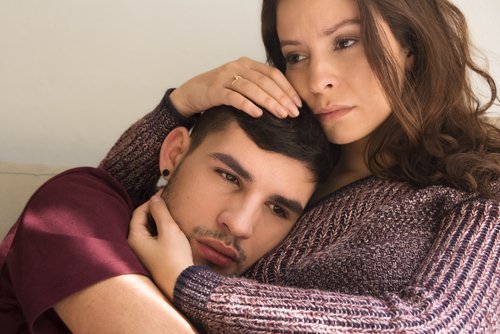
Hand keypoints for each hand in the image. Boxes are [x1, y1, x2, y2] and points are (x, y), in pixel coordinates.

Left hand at [128, 190, 193, 299]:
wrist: (183, 284)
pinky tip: (172, 228)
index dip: (151, 201)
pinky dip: (161, 230)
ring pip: (148, 229)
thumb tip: (155, 198)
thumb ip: (161, 212)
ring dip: (158, 220)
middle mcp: (135, 245)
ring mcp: (144, 252)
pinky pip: (154, 238)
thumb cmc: (174, 257)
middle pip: (142, 220)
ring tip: (172, 213)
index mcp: (135, 238)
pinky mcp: (153, 257)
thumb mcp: (169, 230)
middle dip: (154, 210)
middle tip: (168, 201)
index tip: (164, 193)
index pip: (139, 212)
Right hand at [170, 57, 301, 117]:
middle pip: (265, 81)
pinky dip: (247, 105)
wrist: (191, 92)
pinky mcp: (214, 90)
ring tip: (281, 115)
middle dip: (282, 98)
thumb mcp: (241, 84)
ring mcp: (225, 77)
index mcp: (247, 63)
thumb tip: (284, 102)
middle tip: (294, 113)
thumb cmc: (220, 91)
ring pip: (252, 89)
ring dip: (269, 102)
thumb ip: (258, 86)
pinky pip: (234, 97)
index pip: (273, 74)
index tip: (298, 104)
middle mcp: (237, 67)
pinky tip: (258, 114)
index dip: (287, 88)